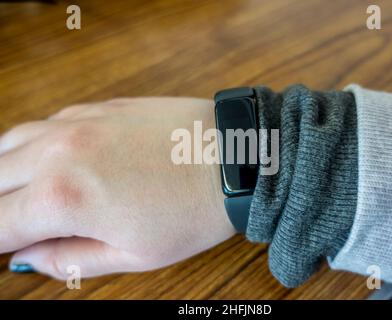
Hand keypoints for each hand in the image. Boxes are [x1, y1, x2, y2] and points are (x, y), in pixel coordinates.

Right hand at [0, 97, 234, 278]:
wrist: (236, 157)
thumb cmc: (193, 211)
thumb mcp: (133, 254)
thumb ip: (70, 259)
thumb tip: (30, 258)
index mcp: (63, 198)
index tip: (9, 248)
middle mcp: (58, 152)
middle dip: (0, 208)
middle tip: (19, 224)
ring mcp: (78, 121)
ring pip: (9, 143)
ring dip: (8, 172)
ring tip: (26, 194)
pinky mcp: (98, 107)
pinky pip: (46, 123)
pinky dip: (35, 145)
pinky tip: (53, 161)